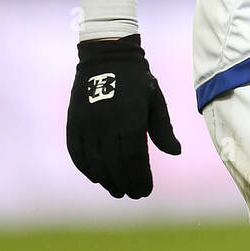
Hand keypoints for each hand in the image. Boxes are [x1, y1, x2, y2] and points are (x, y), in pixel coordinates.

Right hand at [66, 34, 180, 197]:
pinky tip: (97, 178)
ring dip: (107, 181)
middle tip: (133, 194)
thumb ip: (163, 128)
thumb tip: (176, 151)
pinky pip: (77, 153)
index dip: (140, 178)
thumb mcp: (155, 100)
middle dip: (126, 183)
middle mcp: (107, 124)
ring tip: (118, 190)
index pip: (135, 159)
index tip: (146, 191)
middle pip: (115, 165)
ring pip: (95, 163)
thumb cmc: (137, 80)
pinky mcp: (73, 122)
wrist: (107, 56)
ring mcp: (87, 124)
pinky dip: (86, 169)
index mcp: (131, 118)